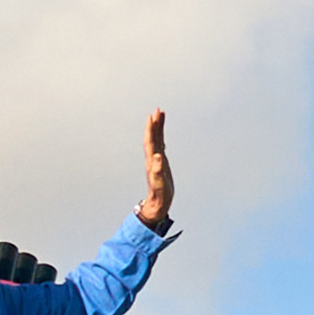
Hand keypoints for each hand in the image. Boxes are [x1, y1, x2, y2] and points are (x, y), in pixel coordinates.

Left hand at [137, 109, 176, 228]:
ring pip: (156, 140)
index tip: (153, 116)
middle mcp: (153, 159)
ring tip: (160, 116)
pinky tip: (162, 135)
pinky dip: (162, 138)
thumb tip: (157, 157)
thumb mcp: (159, 183)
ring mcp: (156, 161)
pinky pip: (161, 147)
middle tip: (157, 110)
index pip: (151, 141)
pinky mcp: (161, 164)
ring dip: (158, 128)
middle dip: (155, 124)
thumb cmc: (159, 195)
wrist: (157, 204)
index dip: (151, 128)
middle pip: (153, 137)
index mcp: (152, 161)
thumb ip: (158, 171)